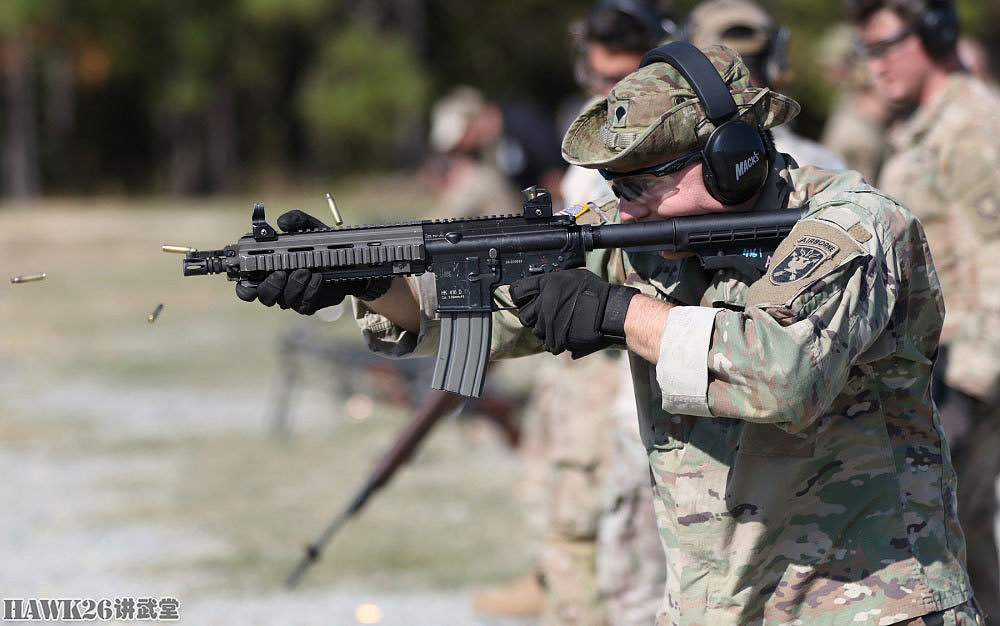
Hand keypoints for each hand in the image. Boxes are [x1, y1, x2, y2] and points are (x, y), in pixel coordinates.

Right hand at [234, 211, 390, 314]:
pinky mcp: (309, 304)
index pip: (247, 286)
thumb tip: (282, 222)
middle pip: (264, 296)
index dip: (244, 287)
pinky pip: (305, 304)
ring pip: (285, 300)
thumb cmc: (321, 243)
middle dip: (271, 285)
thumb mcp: (310, 227)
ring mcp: (293, 297)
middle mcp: (278, 286)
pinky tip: (318, 277)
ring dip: (295, 285)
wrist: (347, 261)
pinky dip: (311, 290)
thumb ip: (296, 220)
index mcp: (268, 269)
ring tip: (306, 270)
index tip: (248, 280)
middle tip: (281, 272)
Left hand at [509, 269, 637, 357]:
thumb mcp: (574, 277)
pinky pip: (549, 344)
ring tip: (560, 326)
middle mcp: (543, 303)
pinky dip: (556, 342)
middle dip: (532, 317)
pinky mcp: (556, 338)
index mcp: (546, 285)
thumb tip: (544, 288)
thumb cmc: (596, 292)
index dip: (518, 295)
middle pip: (524, 315)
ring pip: (536, 331)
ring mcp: (548, 323)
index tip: (521, 299)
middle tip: (545, 316)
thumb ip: (555, 283)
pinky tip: (566, 335)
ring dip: (545, 331)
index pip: (518, 290)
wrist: (610, 312)